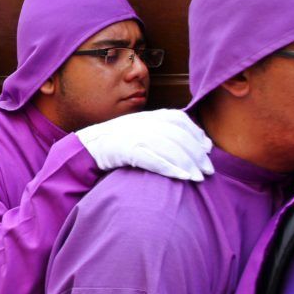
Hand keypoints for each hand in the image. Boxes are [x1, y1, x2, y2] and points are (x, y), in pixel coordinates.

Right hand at [76, 108, 213, 181]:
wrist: (84, 148)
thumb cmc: (114, 145)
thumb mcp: (137, 133)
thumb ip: (158, 134)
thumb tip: (186, 144)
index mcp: (146, 116)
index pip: (178, 119)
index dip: (195, 133)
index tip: (207, 149)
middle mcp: (141, 122)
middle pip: (176, 134)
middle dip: (195, 153)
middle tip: (208, 169)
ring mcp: (132, 134)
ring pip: (167, 146)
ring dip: (186, 162)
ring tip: (198, 177)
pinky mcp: (124, 149)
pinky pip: (151, 158)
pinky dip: (169, 167)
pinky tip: (182, 177)